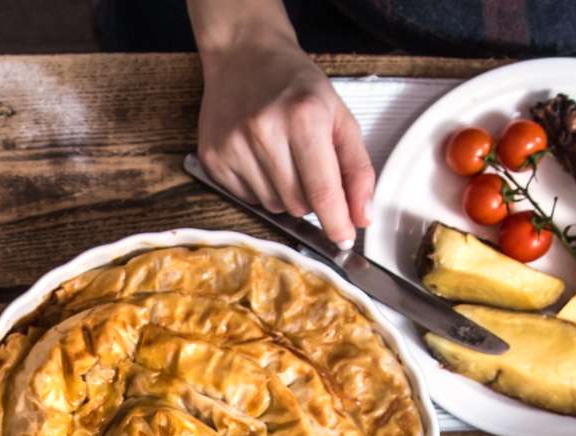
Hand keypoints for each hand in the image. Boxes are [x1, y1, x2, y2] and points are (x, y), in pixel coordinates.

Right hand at [195, 31, 374, 243]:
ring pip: (273, 206)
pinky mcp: (213, 158)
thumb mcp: (338, 117)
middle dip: (311, 198)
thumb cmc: (295, 85)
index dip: (337, 222)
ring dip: (284, 193)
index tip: (344, 239)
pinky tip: (259, 158)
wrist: (244, 56)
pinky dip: (259, 187)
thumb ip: (357, 168)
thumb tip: (362, 216)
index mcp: (304, 117)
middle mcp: (265, 131)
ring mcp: (234, 146)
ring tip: (281, 157)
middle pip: (298, 204)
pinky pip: (246, 199)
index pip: (323, 191)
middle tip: (307, 166)